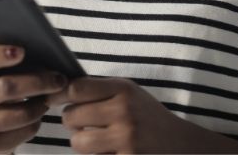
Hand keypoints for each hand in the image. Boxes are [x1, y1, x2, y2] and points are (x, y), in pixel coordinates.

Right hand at [0, 45, 68, 153]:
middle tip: (59, 79)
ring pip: (20, 114)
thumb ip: (12, 60)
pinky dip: (36, 122)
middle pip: (6, 87)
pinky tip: (37, 113)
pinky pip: (23, 132)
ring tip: (48, 97)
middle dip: (38, 82)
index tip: (22, 51)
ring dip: (40, 105)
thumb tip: (47, 57)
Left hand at [47, 76, 187, 153]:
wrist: (183, 145)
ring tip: (93, 139)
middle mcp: (124, 112)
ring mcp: (126, 140)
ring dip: (80, 143)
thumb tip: (58, 89)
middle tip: (79, 123)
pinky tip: (106, 151)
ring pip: (78, 143)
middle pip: (72, 117)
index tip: (54, 100)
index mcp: (123, 90)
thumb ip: (99, 90)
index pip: (76, 88)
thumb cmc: (147, 116)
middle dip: (71, 122)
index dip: (59, 95)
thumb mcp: (129, 93)